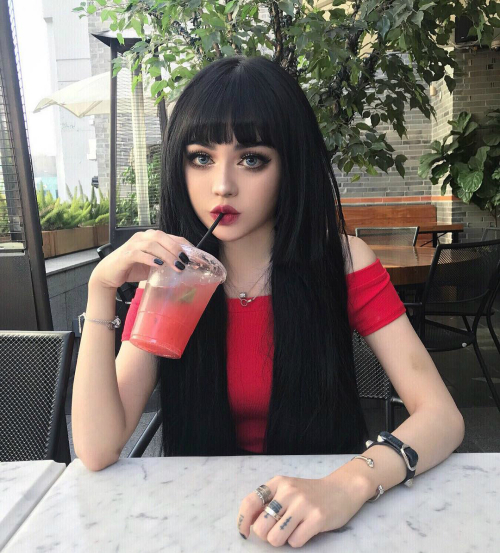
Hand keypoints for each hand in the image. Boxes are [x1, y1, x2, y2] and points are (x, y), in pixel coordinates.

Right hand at [90, 229, 194, 289]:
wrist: (109, 274)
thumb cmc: (133, 267)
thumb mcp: (154, 264)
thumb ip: (166, 262)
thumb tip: (185, 267)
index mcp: (151, 237)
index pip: (172, 237)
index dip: (185, 245)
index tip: (196, 257)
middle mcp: (142, 237)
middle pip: (162, 237)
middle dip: (176, 249)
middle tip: (186, 262)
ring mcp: (133, 244)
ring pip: (152, 244)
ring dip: (167, 255)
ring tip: (177, 266)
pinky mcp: (126, 254)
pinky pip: (139, 253)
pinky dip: (150, 259)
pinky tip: (158, 265)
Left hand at [237, 471, 369, 547]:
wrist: (341, 489)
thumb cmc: (309, 493)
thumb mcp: (287, 490)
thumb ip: (268, 502)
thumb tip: (248, 522)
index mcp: (278, 483)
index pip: (250, 502)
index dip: (242, 521)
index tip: (244, 533)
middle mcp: (288, 491)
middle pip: (261, 527)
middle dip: (267, 535)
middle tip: (278, 530)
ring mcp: (303, 504)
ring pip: (275, 538)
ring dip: (281, 540)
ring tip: (292, 530)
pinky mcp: (317, 518)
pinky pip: (295, 542)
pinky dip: (298, 541)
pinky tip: (306, 530)